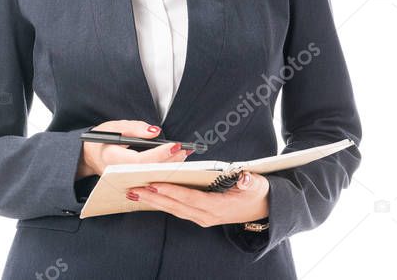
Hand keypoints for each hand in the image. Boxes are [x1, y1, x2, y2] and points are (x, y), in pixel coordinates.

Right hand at [77, 120, 190, 178]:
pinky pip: (149, 179)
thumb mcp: (114, 126)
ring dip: (169, 166)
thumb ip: (135, 128)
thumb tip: (155, 132)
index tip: (175, 145)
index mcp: (113, 159)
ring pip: (152, 177)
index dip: (160, 154)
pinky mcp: (131, 183)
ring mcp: (125, 181)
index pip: (141, 160)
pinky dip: (163, 170)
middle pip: (150, 171)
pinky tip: (173, 162)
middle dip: (169, 161)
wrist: (89, 155)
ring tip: (183, 154)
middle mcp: (119, 174)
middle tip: (184, 150)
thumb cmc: (102, 139)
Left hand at [127, 171, 270, 226]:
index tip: (154, 184)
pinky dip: (161, 202)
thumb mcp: (257, 185)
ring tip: (134, 192)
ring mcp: (202, 217)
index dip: (172, 191)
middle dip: (154, 197)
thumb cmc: (258, 193)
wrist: (264, 209)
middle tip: (133, 189)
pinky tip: (148, 196)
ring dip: (153, 201)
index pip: (190, 198)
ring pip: (173, 209)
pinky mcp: (199, 215)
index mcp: (218, 207)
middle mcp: (207, 215)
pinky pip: (176, 209)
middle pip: (175, 206)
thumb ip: (250, 182)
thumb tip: (244, 178)